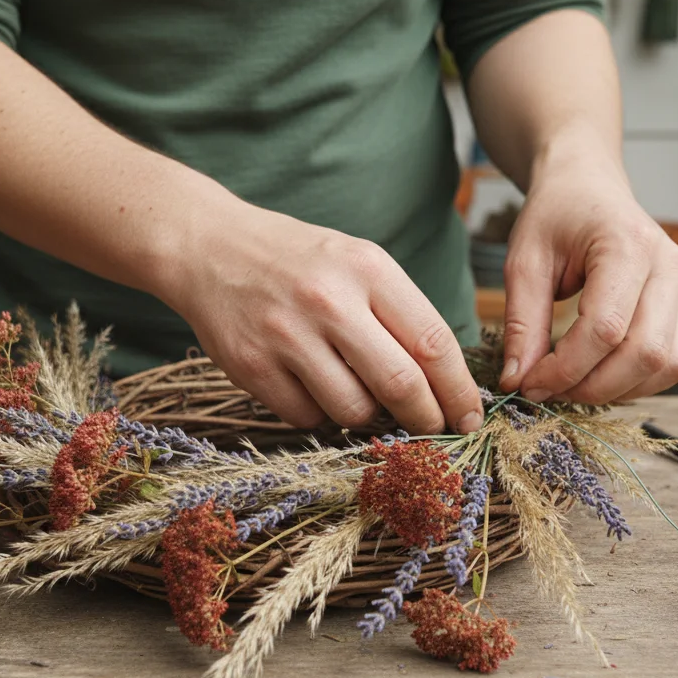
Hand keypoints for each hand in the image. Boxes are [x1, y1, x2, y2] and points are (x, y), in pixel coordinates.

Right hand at [160, 205, 483, 434]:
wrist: (208, 247)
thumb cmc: (297, 260)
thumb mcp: (356, 261)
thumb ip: (398, 313)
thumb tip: (443, 383)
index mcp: (367, 269)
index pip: (433, 343)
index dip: (458, 390)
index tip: (469, 415)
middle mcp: (329, 302)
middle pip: (401, 385)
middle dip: (427, 419)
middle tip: (433, 429)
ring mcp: (287, 337)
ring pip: (354, 410)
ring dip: (370, 419)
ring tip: (364, 398)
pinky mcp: (252, 368)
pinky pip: (308, 418)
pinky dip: (322, 416)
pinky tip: (316, 389)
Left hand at [498, 150, 677, 404]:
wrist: (587, 185)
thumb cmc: (555, 215)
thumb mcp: (524, 262)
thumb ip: (522, 323)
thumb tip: (519, 380)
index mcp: (629, 245)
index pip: (606, 328)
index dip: (565, 368)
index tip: (527, 384)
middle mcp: (669, 266)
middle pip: (645, 353)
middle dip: (591, 386)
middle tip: (546, 391)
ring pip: (667, 365)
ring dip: (616, 390)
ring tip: (569, 386)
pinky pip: (673, 363)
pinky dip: (636, 382)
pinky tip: (598, 376)